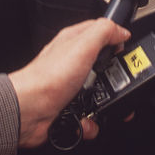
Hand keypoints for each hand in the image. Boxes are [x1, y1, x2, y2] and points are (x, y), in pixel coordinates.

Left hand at [8, 18, 129, 147]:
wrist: (28, 110)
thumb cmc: (48, 77)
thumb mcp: (83, 44)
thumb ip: (105, 32)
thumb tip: (121, 31)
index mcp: (74, 42)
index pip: (100, 32)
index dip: (116, 38)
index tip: (126, 50)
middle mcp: (72, 63)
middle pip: (104, 66)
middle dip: (115, 79)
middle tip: (117, 82)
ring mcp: (70, 87)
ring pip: (100, 94)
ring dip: (105, 104)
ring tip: (101, 104)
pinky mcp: (69, 108)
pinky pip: (90, 117)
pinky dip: (91, 123)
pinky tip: (86, 120)